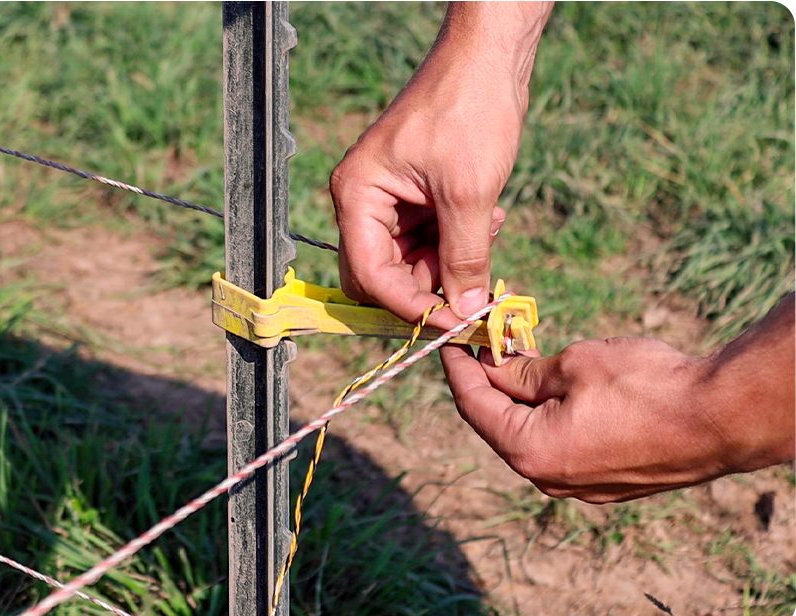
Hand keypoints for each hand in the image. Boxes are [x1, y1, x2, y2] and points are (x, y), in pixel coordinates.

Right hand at [331, 2, 551, 326]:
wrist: (490, 58)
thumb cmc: (469, 108)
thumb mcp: (470, 193)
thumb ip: (464, 257)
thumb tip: (464, 313)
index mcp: (358, 195)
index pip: (370, 275)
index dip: (408, 305)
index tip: (451, 324)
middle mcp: (364, 200)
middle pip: (382, 275)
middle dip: (427, 288)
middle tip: (472, 293)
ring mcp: (390, 199)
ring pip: (410, 262)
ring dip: (451, 264)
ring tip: (490, 236)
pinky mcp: (417, 195)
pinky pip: (430, 240)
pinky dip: (459, 243)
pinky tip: (492, 220)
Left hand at [439, 340, 752, 502]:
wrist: (723, 418)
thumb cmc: (647, 387)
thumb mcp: (574, 365)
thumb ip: (525, 371)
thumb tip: (495, 367)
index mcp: (529, 451)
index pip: (474, 406)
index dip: (459, 369)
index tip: (450, 341)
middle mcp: (548, 478)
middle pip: (500, 423)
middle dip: (491, 381)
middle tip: (486, 342)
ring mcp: (580, 485)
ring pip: (533, 434)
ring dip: (523, 397)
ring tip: (520, 355)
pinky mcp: (608, 481)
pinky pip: (563, 444)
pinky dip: (551, 414)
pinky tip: (557, 385)